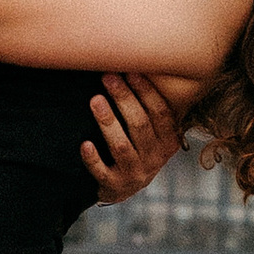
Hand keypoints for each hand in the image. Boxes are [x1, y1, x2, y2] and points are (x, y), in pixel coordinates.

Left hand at [82, 71, 185, 201]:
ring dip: (108, 122)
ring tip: (95, 101)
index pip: (161, 113)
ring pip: (121, 146)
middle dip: (124, 99)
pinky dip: (93, 159)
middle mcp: (155, 158)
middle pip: (140, 125)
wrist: (124, 188)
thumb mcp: (152, 132)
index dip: (147, 92)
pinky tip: (84, 144)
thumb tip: (135, 65)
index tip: (131, 71)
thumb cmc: (137, 148)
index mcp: (168, 141)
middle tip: (108, 78)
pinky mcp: (115, 185)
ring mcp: (135, 173)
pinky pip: (103, 172)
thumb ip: (149, 109)